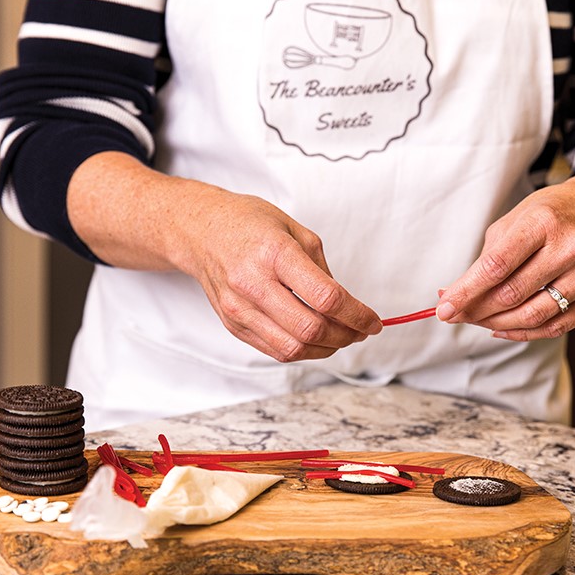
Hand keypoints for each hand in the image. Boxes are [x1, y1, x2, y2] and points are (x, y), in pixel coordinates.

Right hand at [176, 188, 382, 360]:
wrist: (201, 232)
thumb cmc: (249, 225)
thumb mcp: (295, 230)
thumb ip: (322, 270)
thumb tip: (347, 306)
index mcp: (275, 254)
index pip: (326, 297)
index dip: (357, 315)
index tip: (373, 321)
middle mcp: (253, 284)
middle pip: (311, 329)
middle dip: (346, 336)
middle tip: (360, 331)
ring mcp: (240, 309)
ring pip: (293, 348)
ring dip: (326, 349)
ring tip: (341, 337)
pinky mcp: (234, 325)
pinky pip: (276, 350)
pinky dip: (303, 350)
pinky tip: (315, 339)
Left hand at [435, 172, 574, 339]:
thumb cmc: (548, 217)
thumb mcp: (512, 223)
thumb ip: (484, 261)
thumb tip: (452, 297)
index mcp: (543, 222)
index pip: (496, 266)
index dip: (466, 291)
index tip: (444, 308)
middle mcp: (571, 247)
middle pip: (512, 294)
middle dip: (476, 310)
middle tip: (456, 314)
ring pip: (533, 315)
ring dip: (495, 324)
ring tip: (476, 320)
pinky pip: (556, 326)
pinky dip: (523, 333)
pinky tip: (501, 328)